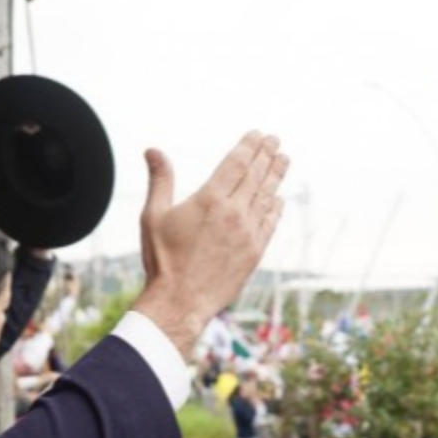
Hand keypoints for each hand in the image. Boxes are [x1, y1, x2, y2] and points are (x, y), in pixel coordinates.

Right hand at [133, 133, 289, 354]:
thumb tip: (153, 150)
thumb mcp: (153, 216)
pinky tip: (278, 199)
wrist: (181, 302)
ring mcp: (248, 234)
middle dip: (266, 156)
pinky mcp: (255, 253)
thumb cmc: (163, 259)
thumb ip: (160, 180)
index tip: (258, 135)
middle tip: (275, 141)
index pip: (236, 164)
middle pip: (255, 176)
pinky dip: (275, 208)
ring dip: (275, 176)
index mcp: (209, 200)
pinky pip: (270, 224)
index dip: (248, 147)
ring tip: (284, 159)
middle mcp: (234, 213)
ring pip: (266, 197)